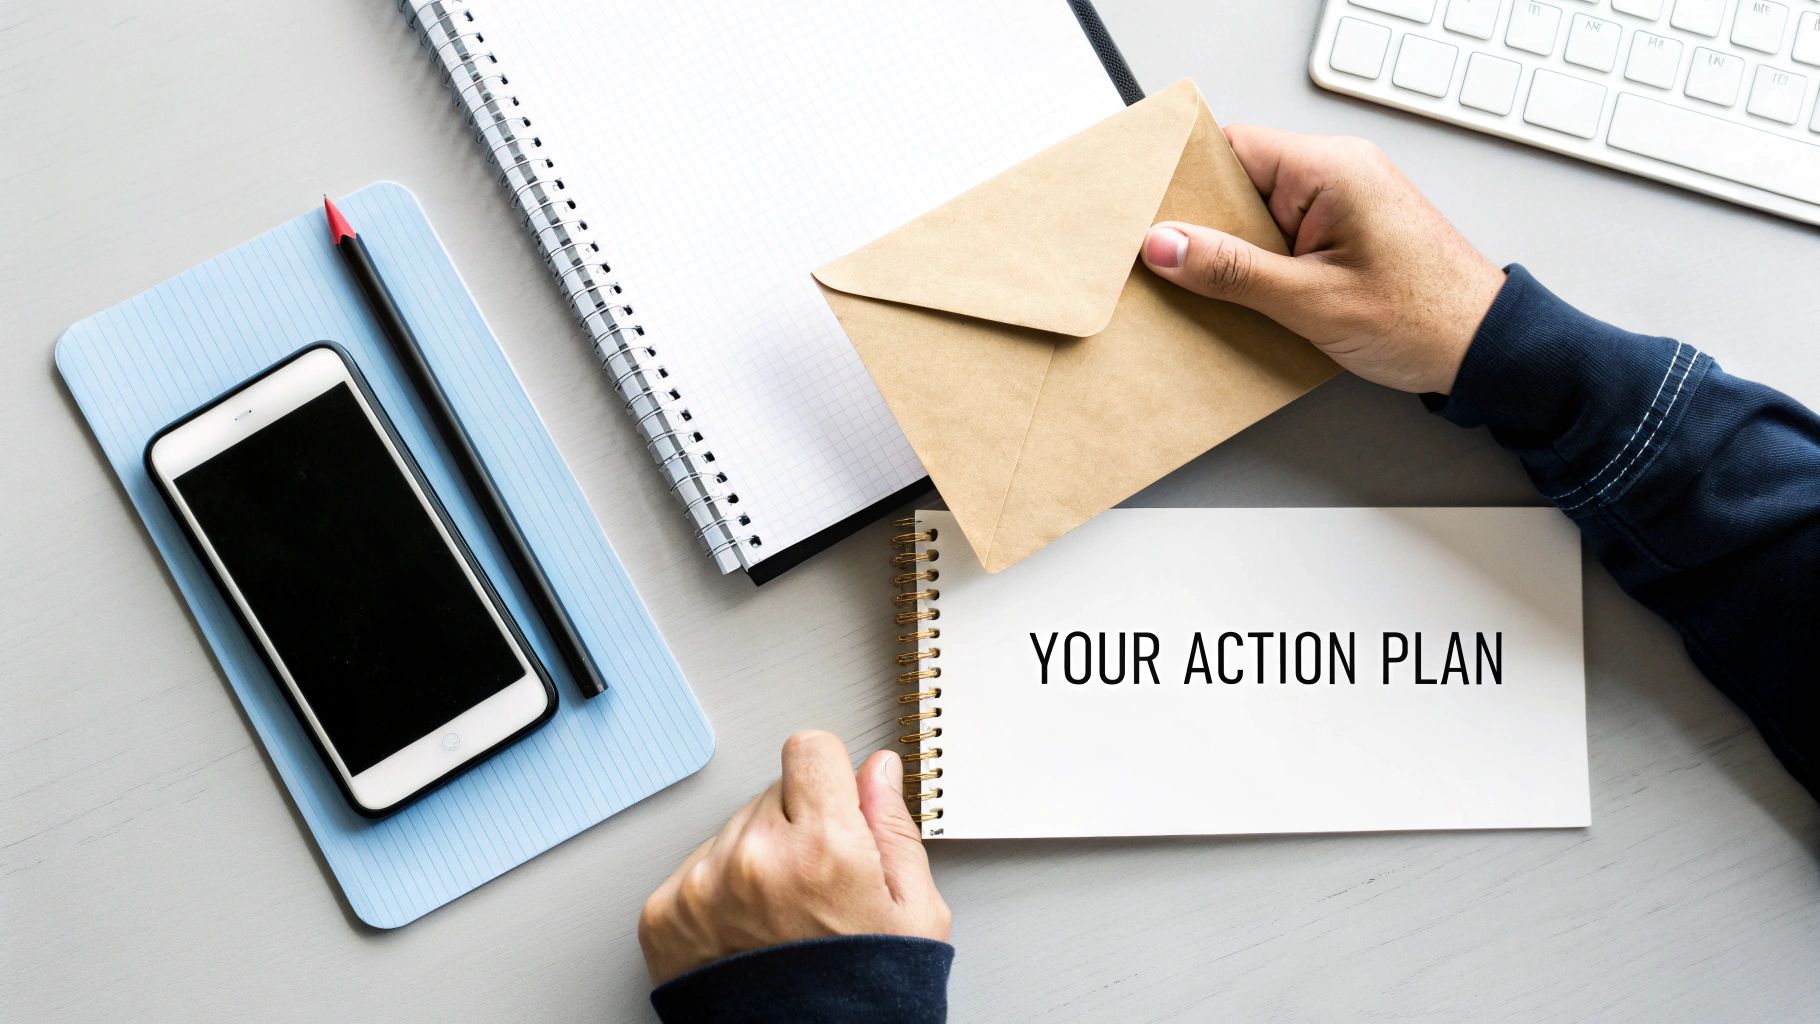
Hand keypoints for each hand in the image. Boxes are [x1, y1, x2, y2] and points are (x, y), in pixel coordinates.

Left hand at [637, 731, 950, 984]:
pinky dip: (719, 892)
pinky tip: (747, 932)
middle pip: (773, 792)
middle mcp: (756, 858)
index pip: (810, 748)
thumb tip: (877, 771)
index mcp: (825, 849)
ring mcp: (702, 885)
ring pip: (733, 829)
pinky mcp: (664, 913)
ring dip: (756, 858)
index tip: (834, 805)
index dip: (829, 776)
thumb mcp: (913, 915)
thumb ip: (894, 828)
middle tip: (816, 886)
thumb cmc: (861, 1000)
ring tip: (780, 918)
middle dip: (796, 825)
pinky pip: (695, 867)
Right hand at [1141, 126, 1505, 394]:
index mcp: (1331, 168)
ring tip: (1222, 293)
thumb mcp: (1310, 302)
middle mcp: (1339, 171)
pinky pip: (1284, 235)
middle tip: (1179, 271)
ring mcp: (1345, 200)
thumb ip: (1231, 271)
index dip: (1187, 184)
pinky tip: (1255, 299)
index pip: (1233, 149)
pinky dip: (1264, 266)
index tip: (1154, 222)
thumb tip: (1165, 245)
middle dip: (1208, 229)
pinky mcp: (1347, 229)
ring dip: (1237, 254)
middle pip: (1241, 183)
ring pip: (1259, 214)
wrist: (1484, 348)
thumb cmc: (1423, 319)